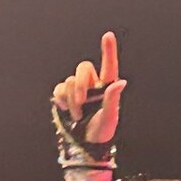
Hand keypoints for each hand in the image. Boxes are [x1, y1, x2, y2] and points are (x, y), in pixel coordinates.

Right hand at [52, 31, 125, 148]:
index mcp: (106, 87)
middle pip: (83, 67)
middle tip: (82, 101)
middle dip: (80, 83)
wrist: (84, 145)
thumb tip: (121, 82)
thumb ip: (113, 99)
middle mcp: (92, 84)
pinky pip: (59, 89)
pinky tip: (67, 110)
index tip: (108, 35)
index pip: (109, 65)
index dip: (108, 50)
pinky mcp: (64, 96)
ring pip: (70, 80)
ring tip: (78, 115)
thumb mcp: (109, 118)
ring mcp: (77, 89)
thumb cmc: (101, 132)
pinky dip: (61, 100)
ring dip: (72, 99)